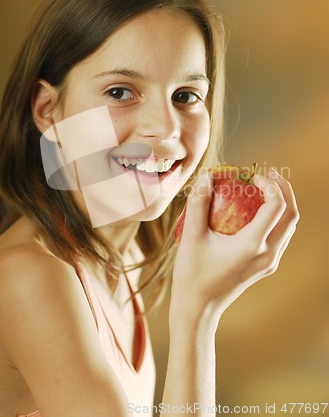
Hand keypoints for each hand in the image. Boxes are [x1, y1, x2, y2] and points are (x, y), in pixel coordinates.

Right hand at [171, 168, 298, 323]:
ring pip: (289, 227)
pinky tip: (257, 210)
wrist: (198, 309)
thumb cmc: (192, 274)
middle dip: (283, 190)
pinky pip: (281, 237)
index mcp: (252, 246)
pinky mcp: (266, 267)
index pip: (276, 207)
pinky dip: (276, 218)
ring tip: (264, 188)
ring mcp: (269, 263)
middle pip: (291, 216)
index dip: (269, 185)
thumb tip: (207, 175)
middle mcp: (267, 255)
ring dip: (282, 204)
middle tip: (268, 173)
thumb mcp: (192, 237)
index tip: (252, 175)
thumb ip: (198, 203)